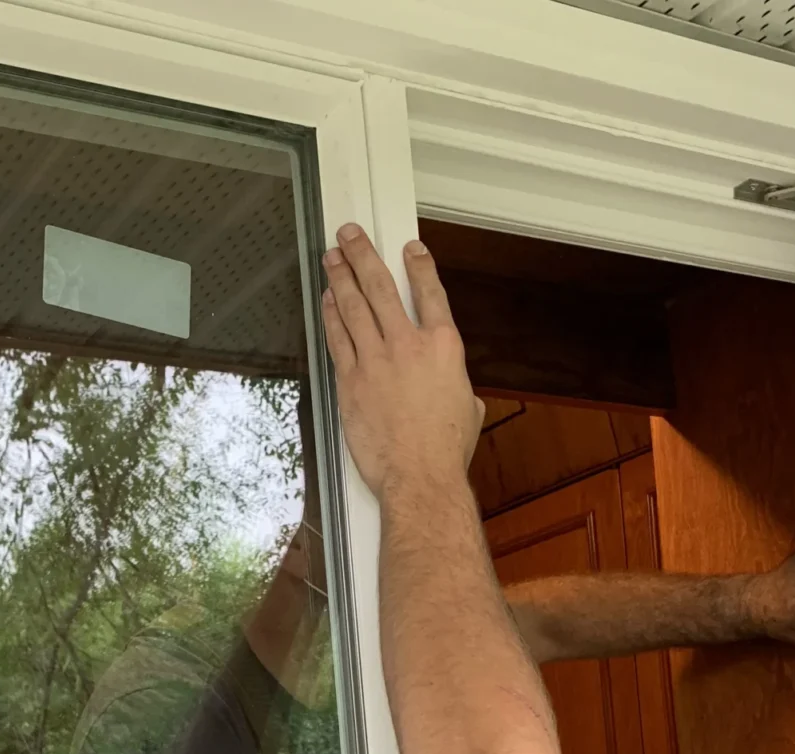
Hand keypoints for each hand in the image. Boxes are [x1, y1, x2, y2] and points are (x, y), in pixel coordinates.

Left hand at [321, 225, 484, 500]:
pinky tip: (326, 302)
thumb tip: (455, 388)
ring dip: (340, 278)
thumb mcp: (468, 408)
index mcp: (443, 347)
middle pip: (380, 288)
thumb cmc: (445, 450)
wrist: (419, 476)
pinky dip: (330, 316)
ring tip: (331, 258)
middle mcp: (407, 346)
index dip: (418, 266)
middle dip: (362, 255)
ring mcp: (375, 361)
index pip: (429, 293)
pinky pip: (337, 339)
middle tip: (350, 235)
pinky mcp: (350, 382)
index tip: (409, 249)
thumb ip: (458, 386)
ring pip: (353, 307)